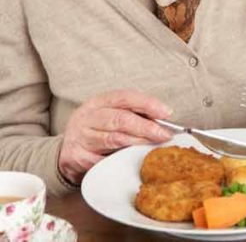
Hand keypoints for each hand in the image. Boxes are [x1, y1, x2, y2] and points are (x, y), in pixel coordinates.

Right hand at [59, 89, 173, 183]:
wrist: (67, 149)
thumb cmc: (97, 128)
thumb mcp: (110, 113)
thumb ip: (134, 113)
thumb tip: (163, 117)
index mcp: (98, 102)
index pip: (125, 97)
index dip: (147, 104)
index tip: (166, 113)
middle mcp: (87, 117)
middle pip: (121, 120)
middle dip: (147, 127)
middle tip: (164, 135)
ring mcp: (80, 138)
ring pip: (114, 140)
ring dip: (138, 143)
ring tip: (154, 146)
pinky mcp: (76, 157)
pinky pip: (104, 160)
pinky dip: (121, 160)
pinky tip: (133, 159)